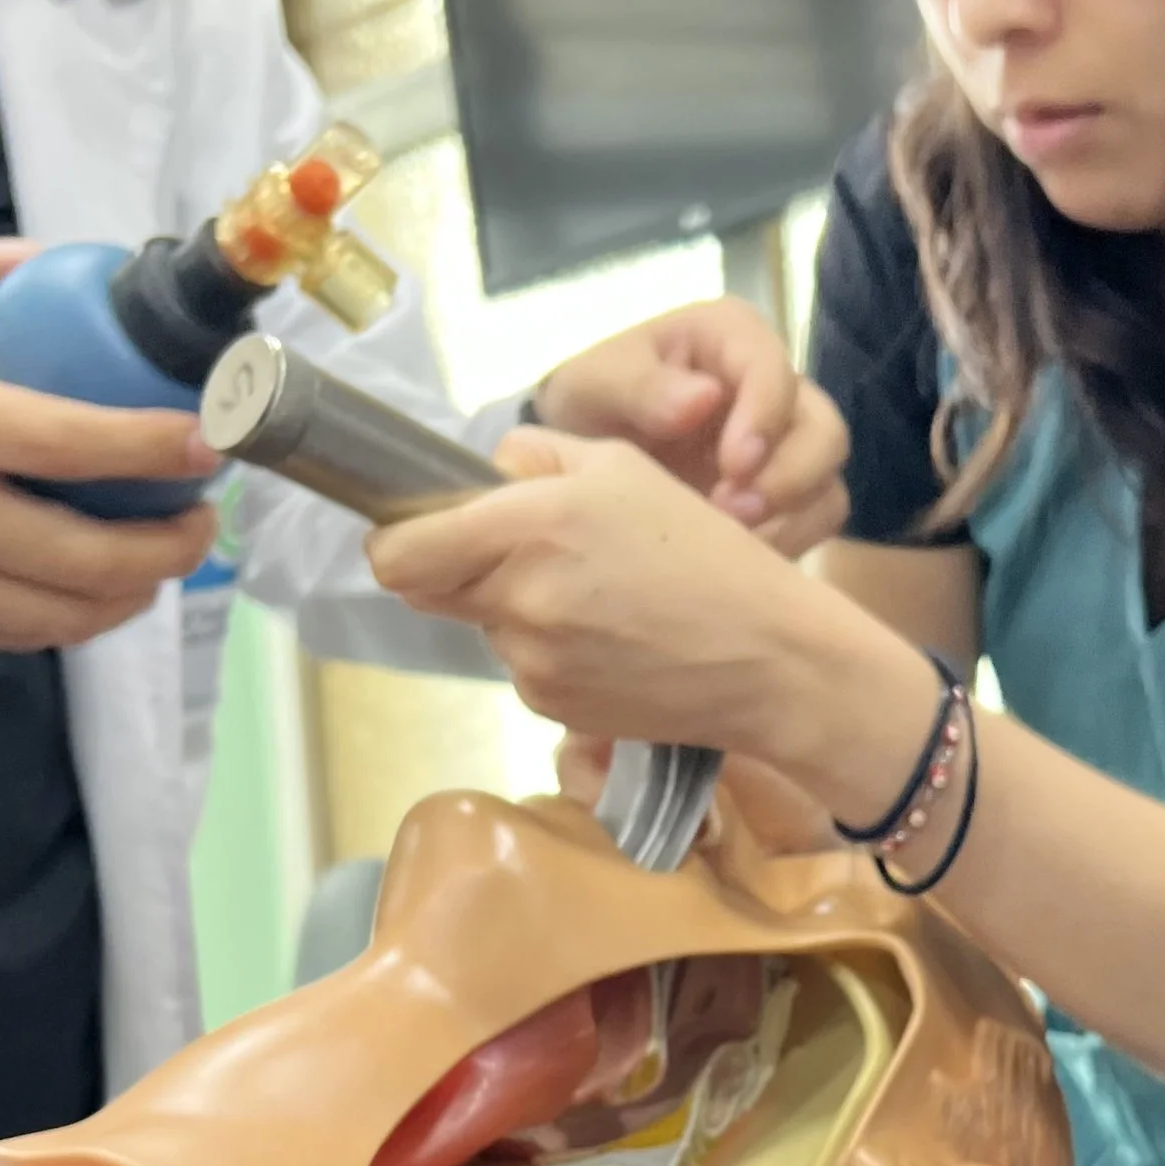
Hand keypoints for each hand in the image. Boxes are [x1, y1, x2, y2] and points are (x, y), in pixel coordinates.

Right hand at [0, 232, 221, 646]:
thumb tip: (25, 260)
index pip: (76, 444)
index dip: (161, 449)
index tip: (211, 439)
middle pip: (95, 558)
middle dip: (174, 544)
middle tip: (198, 511)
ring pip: (64, 617)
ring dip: (132, 594)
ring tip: (154, 556)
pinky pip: (11, 637)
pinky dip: (66, 617)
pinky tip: (79, 584)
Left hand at [371, 428, 928, 810]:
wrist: (767, 658)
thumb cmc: (705, 553)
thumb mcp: (624, 470)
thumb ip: (538, 458)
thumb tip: (485, 471)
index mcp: (530, 525)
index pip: (399, 552)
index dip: (397, 540)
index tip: (418, 531)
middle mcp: (518, 598)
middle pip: (430, 589)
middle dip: (460, 568)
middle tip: (526, 554)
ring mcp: (532, 661)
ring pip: (485, 626)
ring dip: (516, 609)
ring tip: (596, 598)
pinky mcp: (552, 707)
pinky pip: (525, 667)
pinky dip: (551, 651)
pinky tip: (611, 639)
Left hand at [532, 296, 849, 556]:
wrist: (579, 457)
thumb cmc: (590, 403)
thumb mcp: (594, 384)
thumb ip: (640, 387)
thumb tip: (704, 400)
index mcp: (732, 338)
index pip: (774, 370)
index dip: (764, 418)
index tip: (733, 466)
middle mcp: (773, 386)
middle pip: (823, 430)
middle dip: (789, 477)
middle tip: (733, 513)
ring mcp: (786, 444)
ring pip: (828, 479)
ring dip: (791, 516)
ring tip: (734, 540)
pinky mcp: (785, 494)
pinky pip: (815, 520)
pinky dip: (788, 542)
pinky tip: (739, 557)